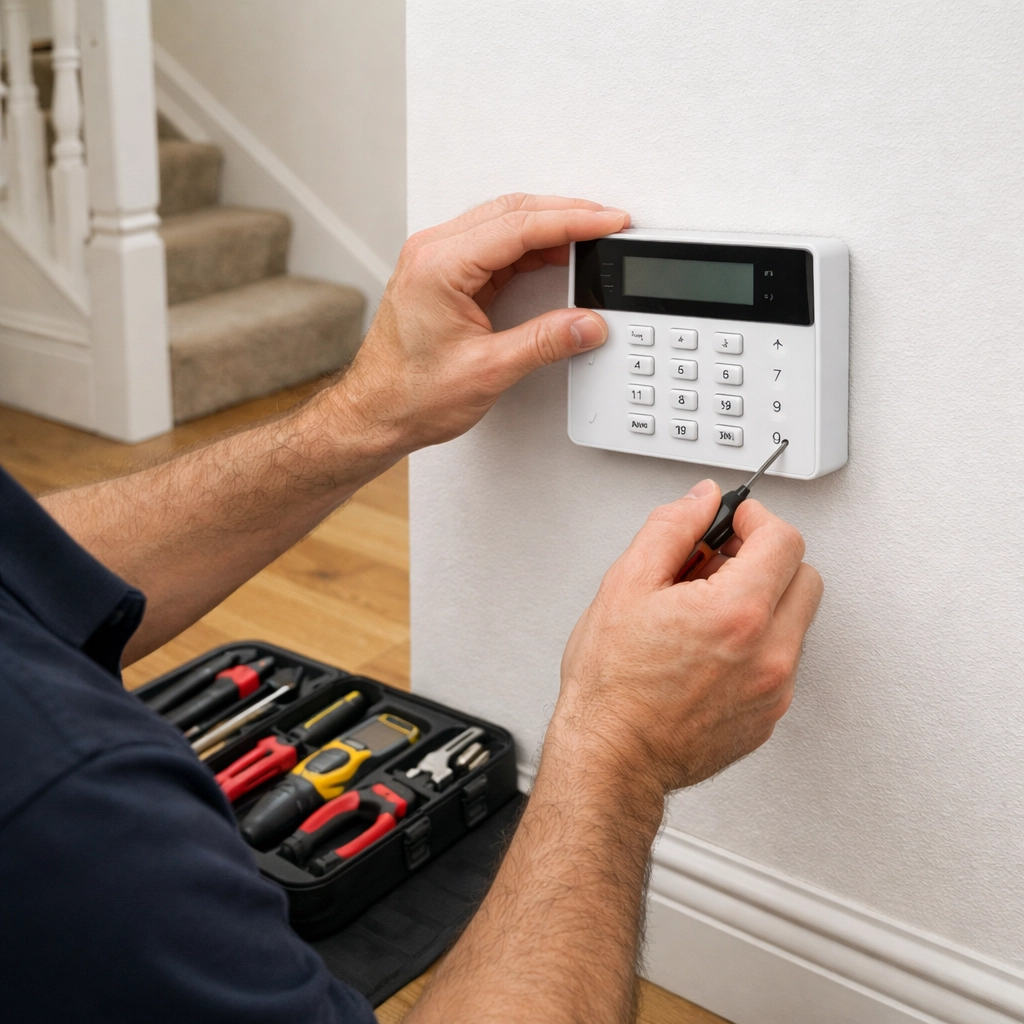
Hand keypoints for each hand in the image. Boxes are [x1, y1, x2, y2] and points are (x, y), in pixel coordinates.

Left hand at [332, 194, 628, 452]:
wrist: (375, 414)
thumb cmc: (409, 395)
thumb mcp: (486, 371)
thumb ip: (543, 343)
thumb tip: (586, 325)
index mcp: (438, 266)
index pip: (518, 226)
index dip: (572, 222)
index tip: (609, 223)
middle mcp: (432, 253)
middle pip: (512, 212)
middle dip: (565, 215)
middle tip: (608, 224)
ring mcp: (436, 262)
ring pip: (503, 224)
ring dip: (548, 228)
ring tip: (590, 239)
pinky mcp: (443, 277)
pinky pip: (494, 246)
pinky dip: (529, 247)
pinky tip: (555, 256)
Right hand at [554, 479, 822, 798]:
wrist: (612, 757)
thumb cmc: (612, 685)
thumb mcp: (626, 584)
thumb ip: (671, 528)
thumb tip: (703, 501)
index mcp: (737, 613)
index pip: (784, 539)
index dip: (755, 518)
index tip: (734, 521)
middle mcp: (769, 653)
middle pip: (803, 576)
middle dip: (767, 559)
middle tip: (721, 563)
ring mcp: (774, 689)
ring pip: (796, 619)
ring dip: (763, 601)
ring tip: (706, 611)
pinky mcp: (769, 714)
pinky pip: (782, 660)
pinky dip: (757, 643)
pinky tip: (710, 648)